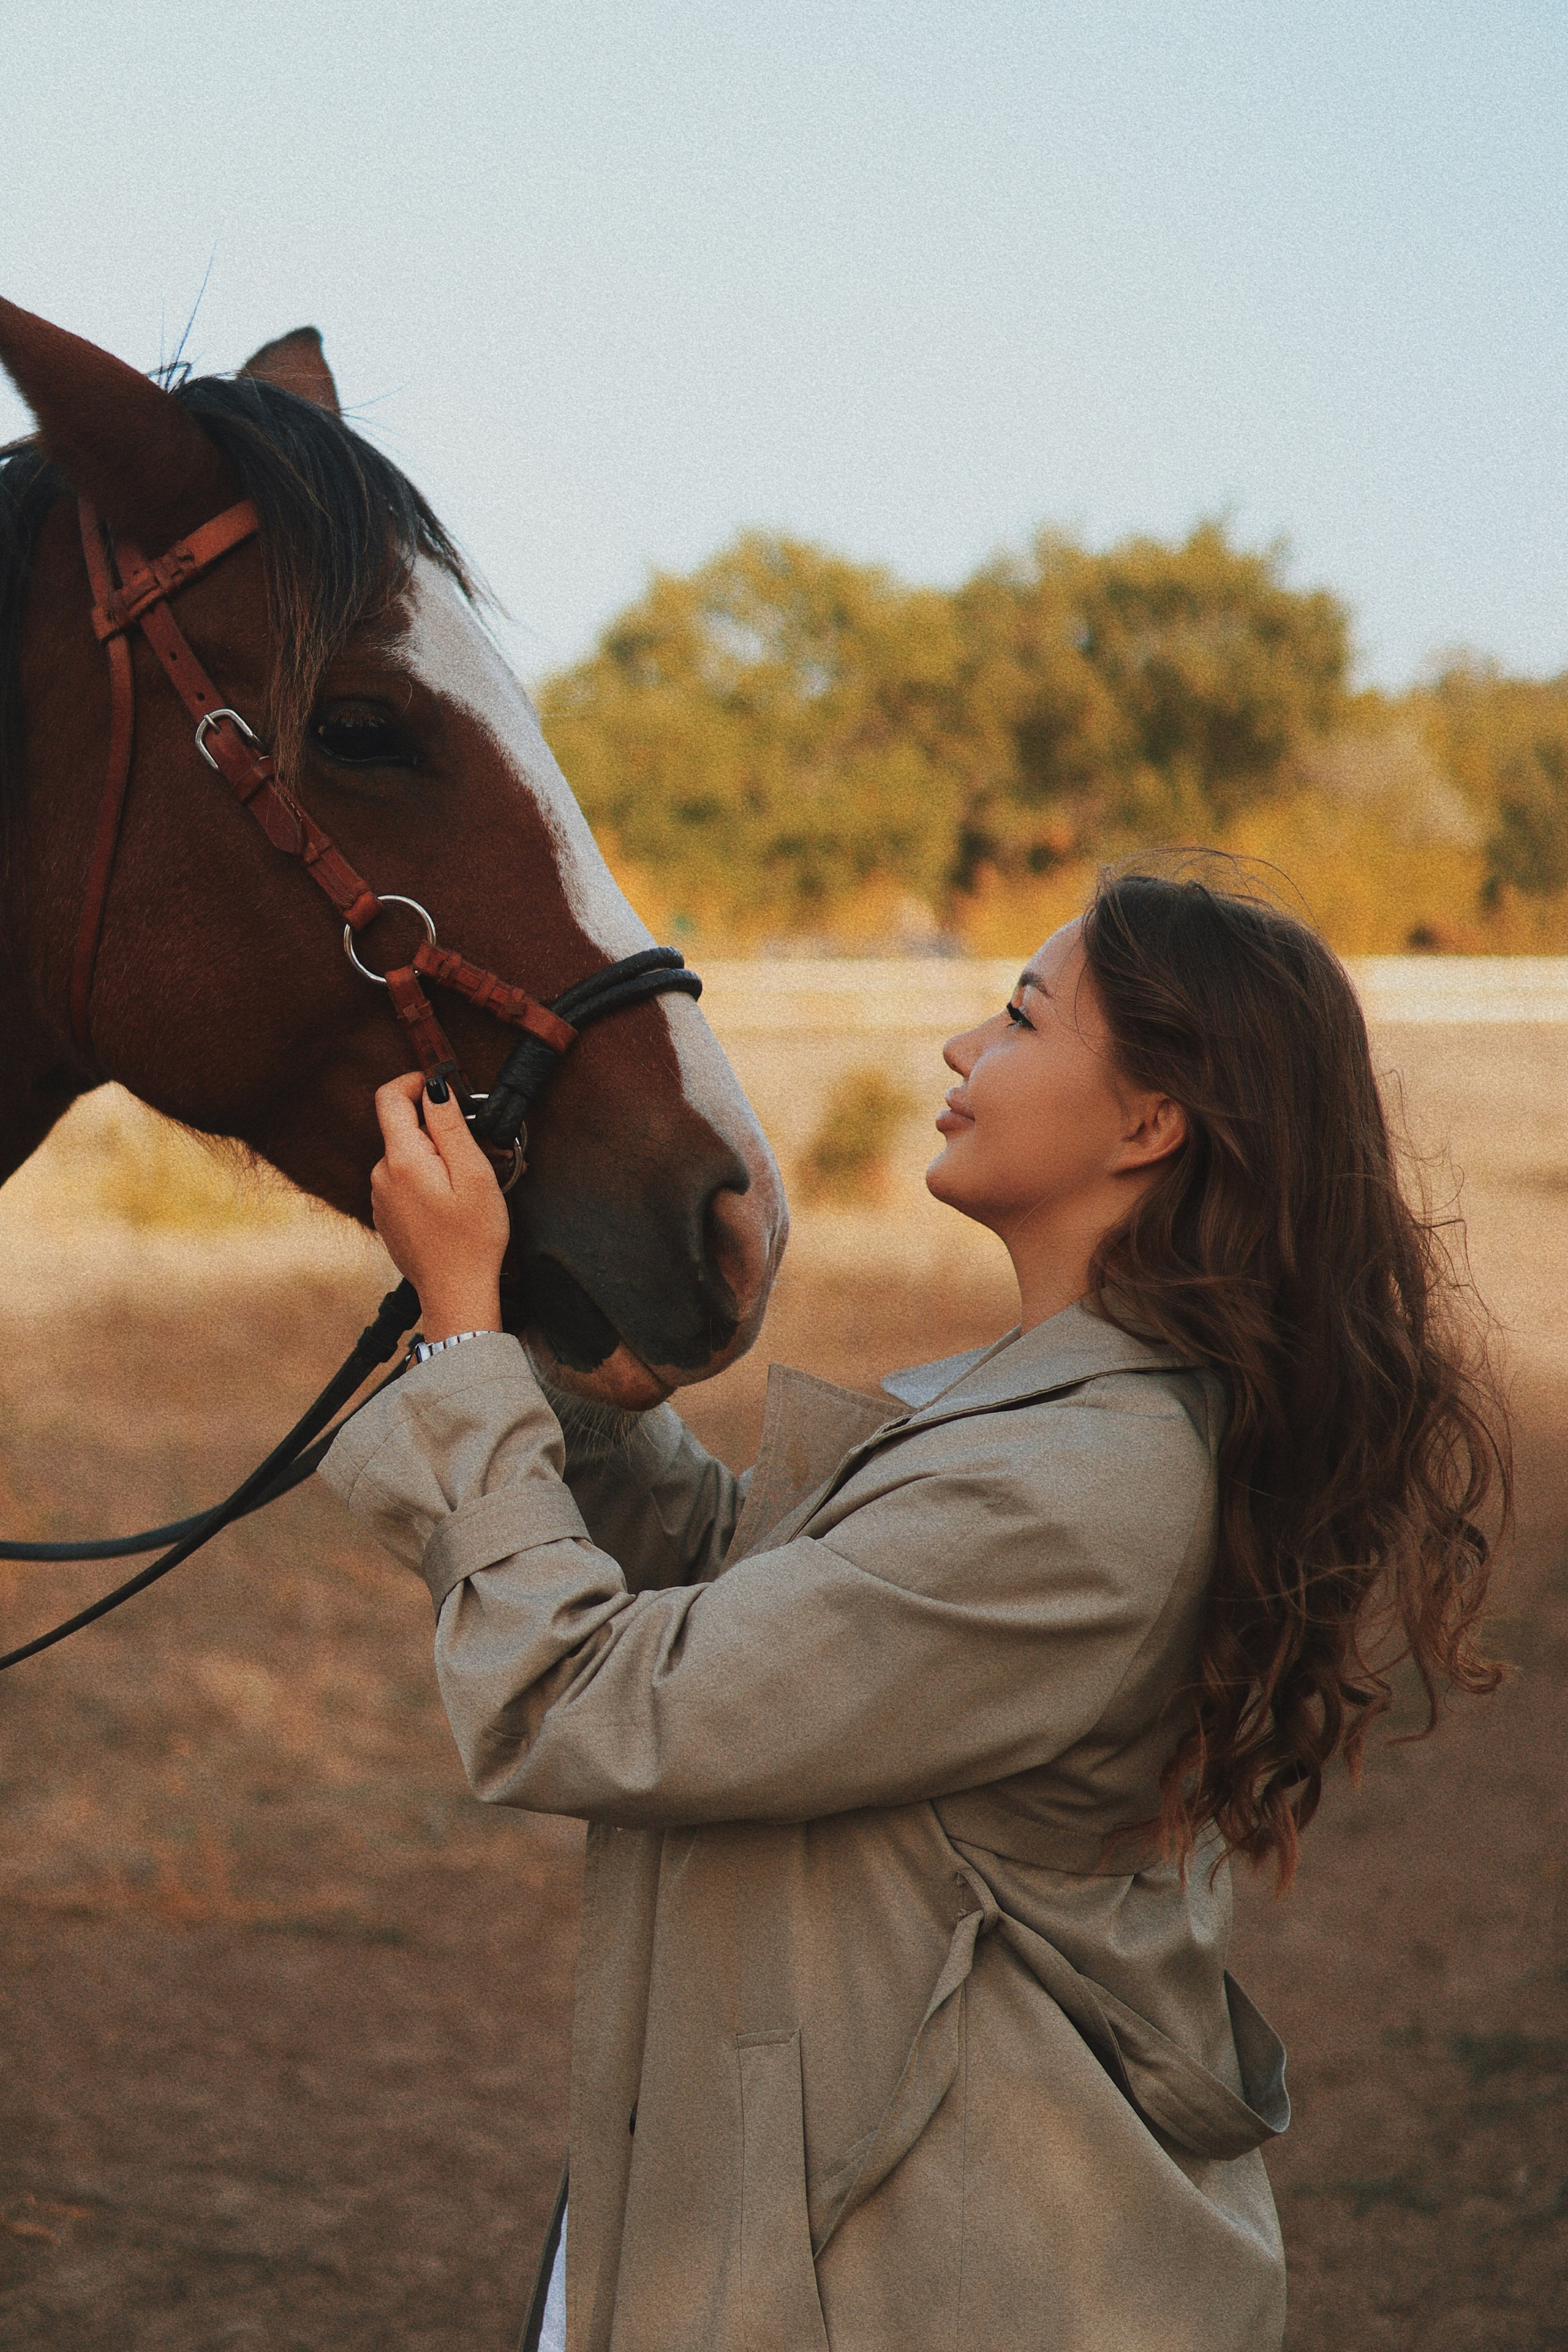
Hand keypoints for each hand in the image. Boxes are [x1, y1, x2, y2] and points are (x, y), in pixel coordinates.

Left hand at [370, 1073, 510, 1340]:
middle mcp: (382, 1174)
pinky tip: (453, 1205)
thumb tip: (434, 1087)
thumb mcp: (474, 1174)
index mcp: (402, 1159)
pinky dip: (429, 1180)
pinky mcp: (387, 1214)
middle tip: (479, 1151)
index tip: (444, 1087)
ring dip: (437, 1158)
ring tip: (470, 1186)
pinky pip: (405, 1181)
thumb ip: (450, 1126)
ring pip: (407, 1156)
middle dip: (439, 1129)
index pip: (390, 1097)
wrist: (456, 1293)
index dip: (415, 1081)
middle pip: (403, 1128)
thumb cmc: (472, 1238)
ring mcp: (381, 1196)